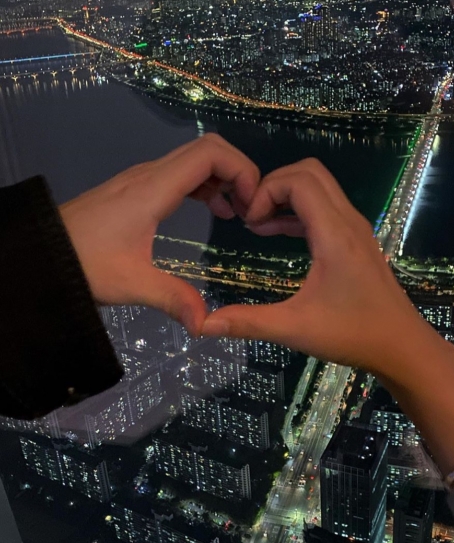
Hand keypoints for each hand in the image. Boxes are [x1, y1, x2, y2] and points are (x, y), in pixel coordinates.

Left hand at [59, 134, 259, 335]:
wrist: (44, 252)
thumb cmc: (86, 263)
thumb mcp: (132, 283)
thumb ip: (173, 298)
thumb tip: (206, 324)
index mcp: (155, 188)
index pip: (210, 153)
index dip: (241, 169)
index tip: (251, 206)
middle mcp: (152, 174)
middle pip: (208, 148)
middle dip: (239, 172)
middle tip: (251, 210)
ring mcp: (145, 178)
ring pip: (196, 159)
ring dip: (225, 178)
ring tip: (237, 213)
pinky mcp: (140, 188)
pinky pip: (184, 173)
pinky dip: (208, 184)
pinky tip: (215, 210)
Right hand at [201, 158, 432, 376]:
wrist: (402, 346)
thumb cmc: (352, 335)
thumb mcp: (295, 329)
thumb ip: (248, 322)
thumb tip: (204, 325)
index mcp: (335, 234)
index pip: (299, 180)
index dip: (266, 190)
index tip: (248, 222)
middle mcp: (348, 222)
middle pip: (310, 173)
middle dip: (274, 185)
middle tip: (251, 218)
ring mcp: (356, 229)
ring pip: (320, 187)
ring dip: (286, 196)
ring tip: (258, 226)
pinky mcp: (356, 241)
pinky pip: (325, 208)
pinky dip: (299, 211)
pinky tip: (277, 234)